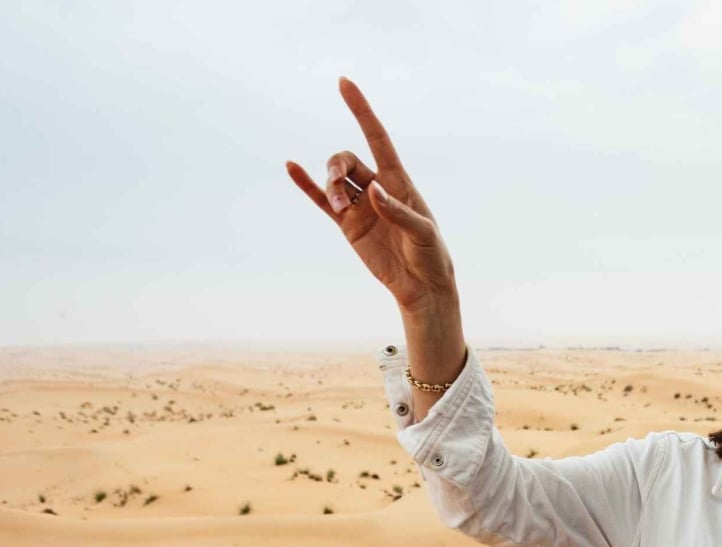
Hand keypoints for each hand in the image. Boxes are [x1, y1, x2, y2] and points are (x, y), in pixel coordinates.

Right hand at [286, 78, 457, 315]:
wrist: (421, 287)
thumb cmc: (430, 256)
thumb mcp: (422, 234)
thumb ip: (399, 212)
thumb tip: (373, 192)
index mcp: (399, 182)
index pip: (378, 139)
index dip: (362, 111)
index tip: (344, 83)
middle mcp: (377, 189)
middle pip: (348, 160)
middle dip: (336, 166)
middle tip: (338, 187)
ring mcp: (360, 207)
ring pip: (335, 181)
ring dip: (329, 187)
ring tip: (338, 209)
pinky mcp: (349, 226)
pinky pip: (323, 201)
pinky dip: (307, 185)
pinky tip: (291, 167)